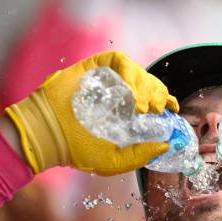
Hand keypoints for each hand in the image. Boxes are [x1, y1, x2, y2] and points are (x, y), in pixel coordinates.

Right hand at [5, 51, 178, 174]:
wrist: (48, 135)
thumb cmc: (78, 150)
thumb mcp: (115, 160)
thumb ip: (141, 154)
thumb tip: (165, 144)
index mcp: (127, 114)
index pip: (153, 101)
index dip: (166, 101)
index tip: (172, 109)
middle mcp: (120, 95)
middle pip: (150, 85)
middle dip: (158, 95)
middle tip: (155, 109)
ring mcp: (108, 80)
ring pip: (139, 71)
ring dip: (145, 86)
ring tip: (140, 106)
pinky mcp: (95, 67)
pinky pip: (119, 60)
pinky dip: (129, 71)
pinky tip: (128, 89)